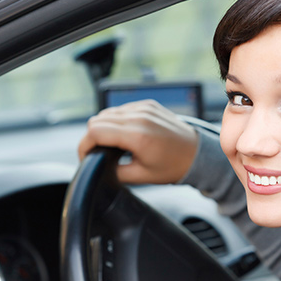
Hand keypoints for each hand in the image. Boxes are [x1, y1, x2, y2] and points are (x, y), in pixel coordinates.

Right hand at [78, 100, 198, 183]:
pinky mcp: (148, 104)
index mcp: (137, 135)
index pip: (95, 131)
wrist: (197, 154)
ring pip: (108, 113)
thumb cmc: (173, 166)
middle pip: (97, 120)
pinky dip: (117, 121)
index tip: (85, 157)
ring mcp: (144, 107)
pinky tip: (124, 135)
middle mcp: (140, 117)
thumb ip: (114, 171)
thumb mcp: (141, 176)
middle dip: (92, 138)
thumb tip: (98, 166)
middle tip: (98, 153)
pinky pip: (121, 109)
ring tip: (111, 145)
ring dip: (104, 128)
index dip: (84, 146)